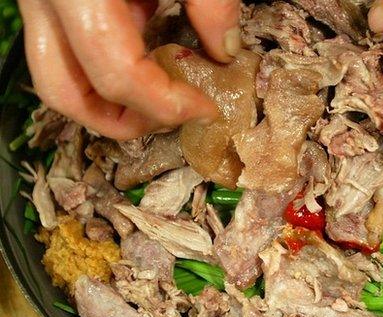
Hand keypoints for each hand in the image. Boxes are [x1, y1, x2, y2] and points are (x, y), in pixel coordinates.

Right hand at [18, 0, 240, 139]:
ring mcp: (39, 5)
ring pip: (59, 80)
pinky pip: (68, 54)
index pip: (116, 75)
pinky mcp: (50, 4)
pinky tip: (147, 57)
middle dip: (124, 121)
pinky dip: (106, 70)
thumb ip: (209, 4)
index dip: (167, 103)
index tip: (206, 108)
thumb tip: (226, 52)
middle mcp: (44, 5)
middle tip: (173, 118)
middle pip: (67, 95)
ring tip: (160, 97)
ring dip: (109, 103)